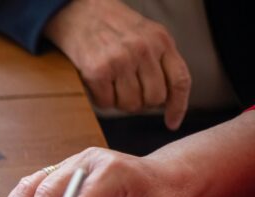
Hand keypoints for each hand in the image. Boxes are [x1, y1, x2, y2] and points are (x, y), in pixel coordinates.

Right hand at [45, 0, 190, 129]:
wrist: (78, 13)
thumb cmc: (112, 27)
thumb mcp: (146, 34)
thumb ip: (159, 60)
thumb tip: (165, 99)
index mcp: (161, 40)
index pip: (180, 80)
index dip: (178, 106)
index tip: (172, 123)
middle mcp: (144, 50)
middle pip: (154, 98)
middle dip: (142, 102)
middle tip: (129, 92)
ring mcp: (121, 60)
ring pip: (130, 105)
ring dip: (120, 102)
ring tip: (112, 85)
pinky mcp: (98, 71)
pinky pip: (107, 103)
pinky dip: (102, 99)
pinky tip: (98, 84)